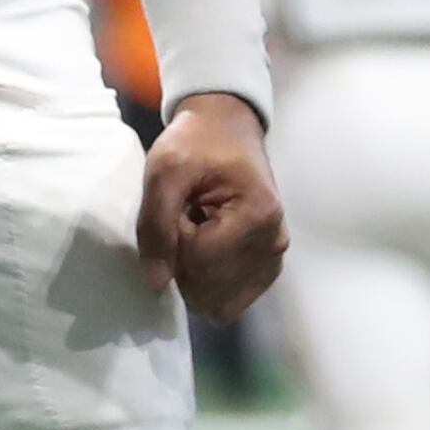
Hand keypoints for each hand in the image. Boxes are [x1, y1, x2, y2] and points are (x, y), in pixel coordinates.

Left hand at [138, 93, 285, 323]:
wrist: (225, 127)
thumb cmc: (196, 142)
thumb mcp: (164, 170)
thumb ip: (155, 225)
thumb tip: (157, 284)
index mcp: (257, 216)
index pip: (200, 264)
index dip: (174, 243)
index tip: (177, 210)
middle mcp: (275, 243)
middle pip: (212, 290)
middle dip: (185, 263)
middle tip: (186, 220)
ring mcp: (275, 258)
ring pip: (222, 302)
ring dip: (197, 274)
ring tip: (197, 231)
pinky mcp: (268, 265)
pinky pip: (233, 299)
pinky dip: (212, 280)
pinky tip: (207, 245)